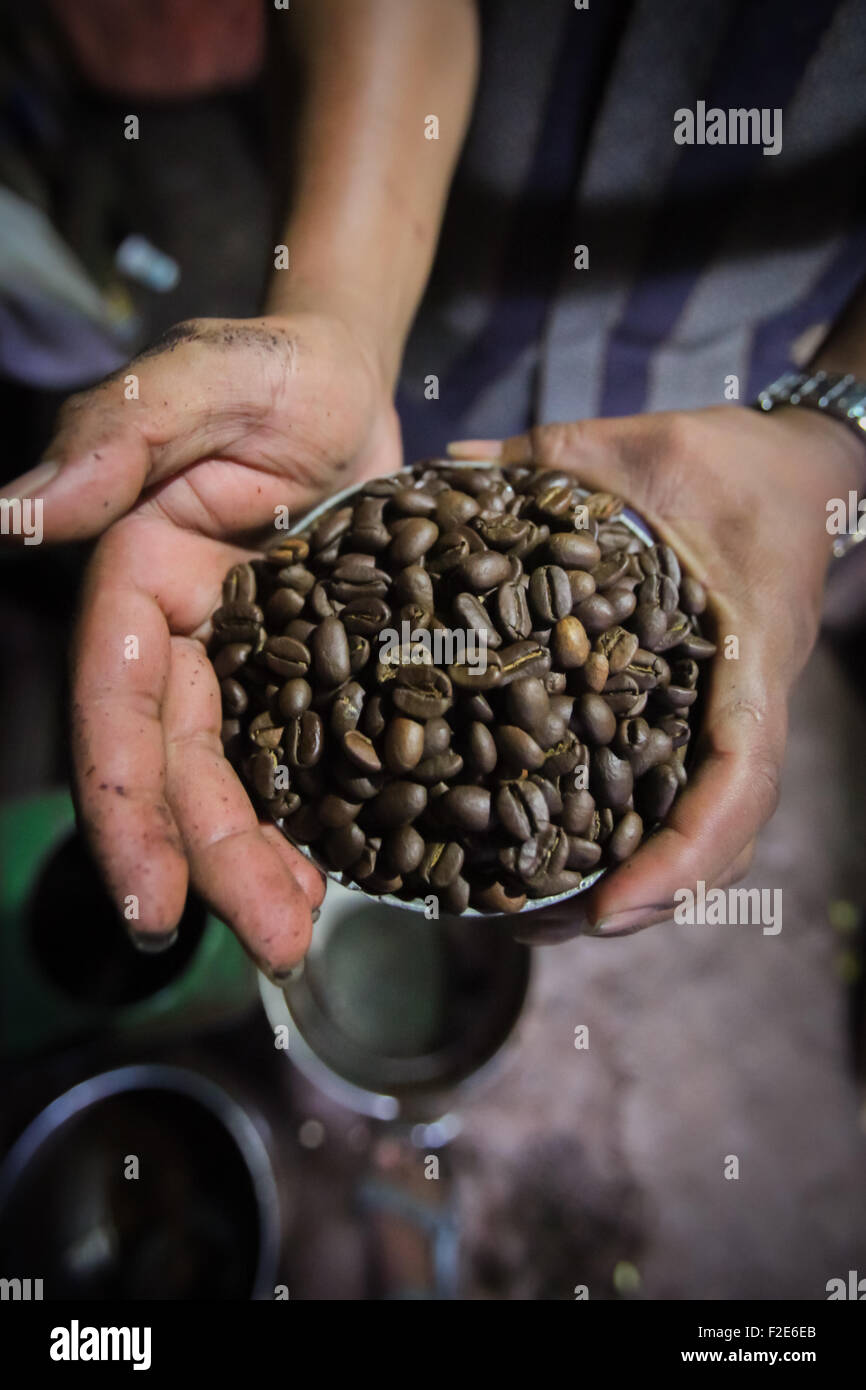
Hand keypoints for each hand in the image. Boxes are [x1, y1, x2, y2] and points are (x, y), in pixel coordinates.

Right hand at [7, 309, 400, 973]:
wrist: (357, 380)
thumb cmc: (279, 367)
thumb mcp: (208, 379)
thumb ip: (122, 437)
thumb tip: (18, 511)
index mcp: (140, 582)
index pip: (118, 706)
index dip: (126, 805)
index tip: (150, 900)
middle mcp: (187, 637)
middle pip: (186, 766)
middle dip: (214, 861)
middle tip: (269, 945)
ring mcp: (255, 661)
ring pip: (248, 778)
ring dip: (267, 862)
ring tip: (301, 934)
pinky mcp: (317, 670)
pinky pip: (313, 757)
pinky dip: (325, 817)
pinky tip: (350, 873)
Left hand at [449, 405, 861, 941]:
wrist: (800, 472)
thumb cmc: (738, 461)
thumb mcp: (648, 445)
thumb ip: (554, 457)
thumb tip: (448, 467)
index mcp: (746, 655)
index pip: (738, 778)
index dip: (684, 856)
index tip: (611, 910)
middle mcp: (739, 705)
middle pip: (713, 837)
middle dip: (635, 898)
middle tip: (537, 929)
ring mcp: (721, 717)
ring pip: (695, 829)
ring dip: (626, 884)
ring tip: (528, 916)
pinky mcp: (696, 712)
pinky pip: (669, 790)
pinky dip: (624, 837)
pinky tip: (547, 850)